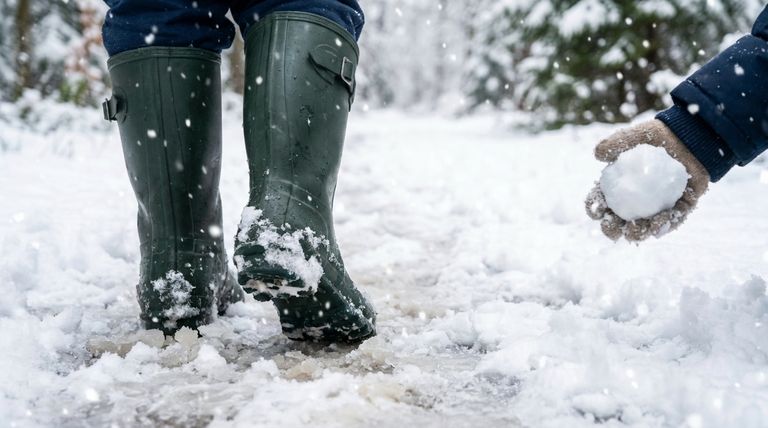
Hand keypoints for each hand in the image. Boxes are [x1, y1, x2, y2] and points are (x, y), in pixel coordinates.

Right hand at [585, 120, 709, 241]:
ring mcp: (656, 207)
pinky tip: (659, 224)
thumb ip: (615, 143)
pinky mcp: (678, 208)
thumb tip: (598, 155)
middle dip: (611, 230)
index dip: (594, 208)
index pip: (600, 201)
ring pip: (643, 228)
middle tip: (613, 229)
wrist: (690, 137)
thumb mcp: (635, 136)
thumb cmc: (658, 136)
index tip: (596, 210)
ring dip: (636, 234)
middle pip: (617, 221)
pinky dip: (663, 225)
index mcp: (618, 187)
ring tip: (636, 232)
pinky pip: (670, 222)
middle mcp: (635, 201)